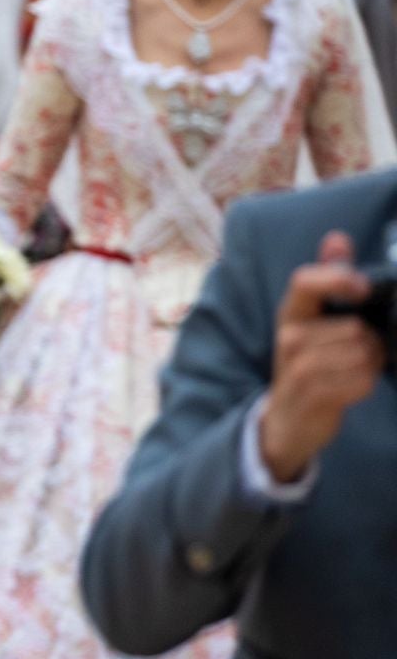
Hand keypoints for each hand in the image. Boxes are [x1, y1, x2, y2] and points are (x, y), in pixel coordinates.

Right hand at [258, 231, 385, 482]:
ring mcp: (298, 368)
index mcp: (289, 314)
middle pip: (354, 327)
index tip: (363, 289)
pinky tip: (352, 387)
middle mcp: (289, 338)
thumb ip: (326, 279)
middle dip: (371, 341)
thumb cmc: (307, 365)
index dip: (338, 277)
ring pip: (361, 353)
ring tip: (355, 370)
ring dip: (371, 364)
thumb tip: (337, 237)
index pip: (305, 281)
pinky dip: (366, 384)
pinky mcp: (313, 395)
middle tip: (360, 352)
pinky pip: (361, 380)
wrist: (286, 421)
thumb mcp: (310, 322)